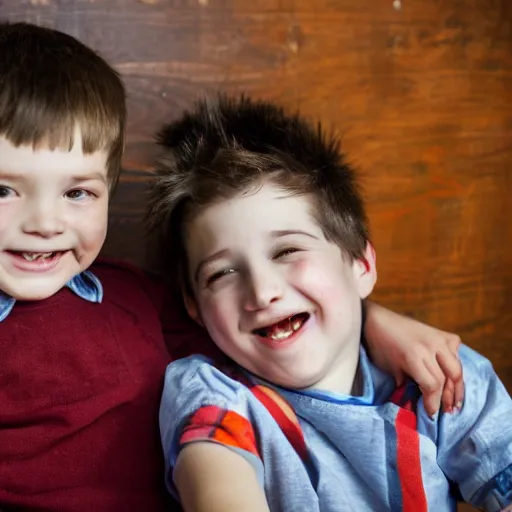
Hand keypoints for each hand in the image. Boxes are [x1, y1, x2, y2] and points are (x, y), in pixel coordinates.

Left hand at [363, 301, 463, 416]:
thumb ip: (406, 385)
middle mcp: (429, 346)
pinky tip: (453, 376)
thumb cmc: (380, 346)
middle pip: (447, 379)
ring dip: (457, 386)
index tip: (430, 414)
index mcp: (413, 356)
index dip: (433, 403)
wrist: (378, 320)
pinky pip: (456, 351)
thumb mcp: (390, 369)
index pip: (432, 386)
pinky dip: (456, 364)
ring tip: (455, 402)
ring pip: (456, 367)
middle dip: (447, 398)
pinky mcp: (442, 334)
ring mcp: (438, 338)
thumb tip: (416, 406)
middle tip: (447, 411)